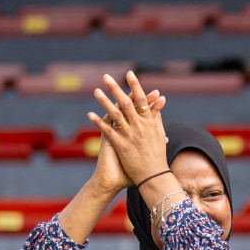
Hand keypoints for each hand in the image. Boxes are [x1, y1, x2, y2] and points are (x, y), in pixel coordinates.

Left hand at [92, 71, 170, 187]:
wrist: (154, 176)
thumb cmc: (158, 156)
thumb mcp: (159, 135)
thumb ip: (157, 118)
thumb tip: (158, 102)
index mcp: (150, 122)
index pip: (142, 99)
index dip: (136, 86)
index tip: (129, 73)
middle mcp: (140, 126)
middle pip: (127, 103)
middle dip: (116, 88)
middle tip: (106, 77)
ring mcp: (130, 135)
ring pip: (115, 114)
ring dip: (104, 101)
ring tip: (95, 91)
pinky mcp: (121, 145)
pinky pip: (108, 130)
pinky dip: (99, 122)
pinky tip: (90, 114)